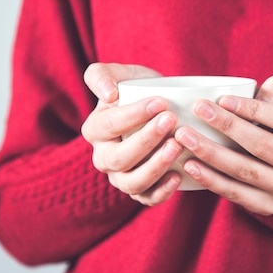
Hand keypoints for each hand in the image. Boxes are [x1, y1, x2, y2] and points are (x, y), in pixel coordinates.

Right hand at [81, 63, 182, 204]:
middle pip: (120, 158)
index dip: (133, 115)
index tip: (160, 101)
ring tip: (177, 146)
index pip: (109, 125)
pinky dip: (162, 192)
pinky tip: (178, 176)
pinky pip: (147, 199)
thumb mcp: (119, 73)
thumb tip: (109, 95)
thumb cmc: (138, 88)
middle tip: (171, 120)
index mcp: (94, 129)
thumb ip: (101, 75)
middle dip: (146, 140)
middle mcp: (103, 157)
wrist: (160, 108)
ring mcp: (120, 177)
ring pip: (132, 183)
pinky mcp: (140, 190)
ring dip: (155, 167)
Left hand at [174, 75, 272, 215]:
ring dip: (211, 153)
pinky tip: (189, 165)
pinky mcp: (268, 207)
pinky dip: (210, 179)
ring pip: (245, 170)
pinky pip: (235, 193)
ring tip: (184, 137)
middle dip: (227, 126)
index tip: (222, 98)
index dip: (253, 109)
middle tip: (198, 110)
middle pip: (262, 145)